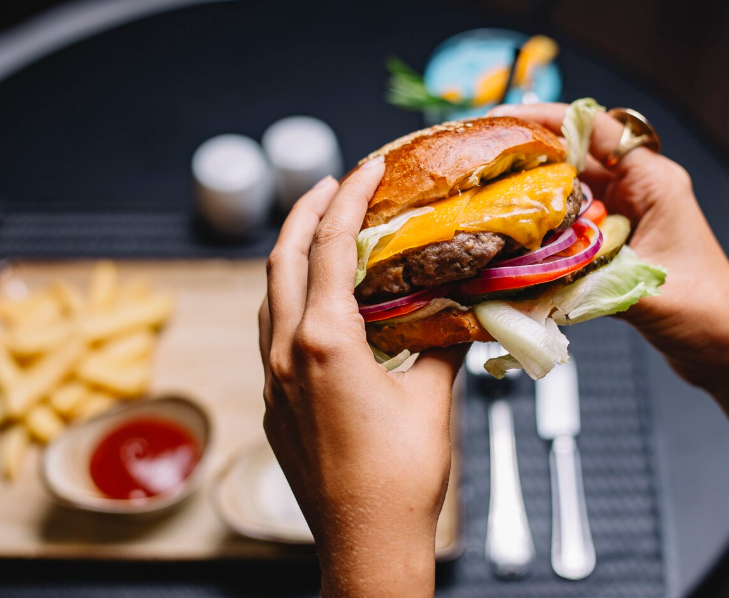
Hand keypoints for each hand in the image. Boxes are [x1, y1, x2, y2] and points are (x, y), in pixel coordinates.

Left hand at [259, 158, 467, 597]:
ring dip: (292, 254)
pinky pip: (272, 331)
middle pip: (282, 259)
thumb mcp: (433, 398)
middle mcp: (285, 353)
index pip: (330, 246)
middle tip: (332, 182)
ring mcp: (272, 379)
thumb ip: (442, 344)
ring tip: (322, 231)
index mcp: (325, 342)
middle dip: (305, 211)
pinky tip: (317, 300)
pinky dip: (291, 297)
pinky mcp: (273, 403)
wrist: (364, 543)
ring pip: (270, 295)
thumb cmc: (403, 477)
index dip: (348, 198)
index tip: (365, 166)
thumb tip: (458, 309)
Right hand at [492, 103, 728, 518]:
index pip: (596, 128)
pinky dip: (542, 226)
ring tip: (487, 193)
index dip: (546, 118)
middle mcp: (638, 191)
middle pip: (574, 154)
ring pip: (568, 189)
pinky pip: (569, 222)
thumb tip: (527, 273)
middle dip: (527, 152)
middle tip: (481, 159)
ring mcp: (626, 216)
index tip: (502, 120)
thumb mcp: (644, 291)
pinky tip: (514, 236)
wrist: (728, 350)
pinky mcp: (615, 242)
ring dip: (531, 190)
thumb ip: (587, 278)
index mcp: (655, 182)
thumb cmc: (709, 314)